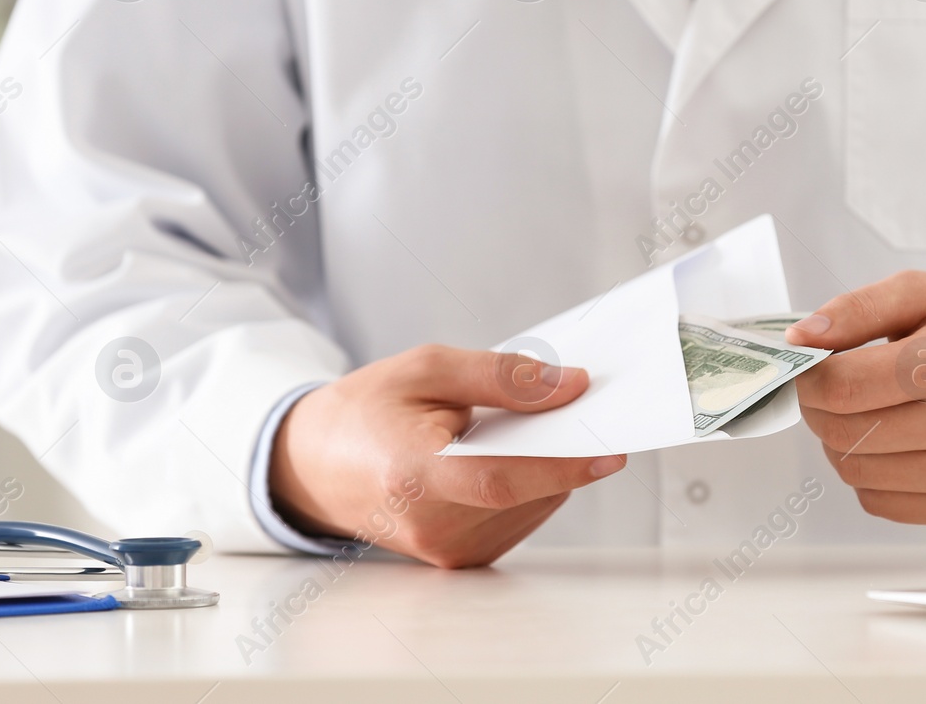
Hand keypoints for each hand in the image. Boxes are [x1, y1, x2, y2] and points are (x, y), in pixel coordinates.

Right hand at [269, 344, 624, 567]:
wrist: (315, 465)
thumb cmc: (368, 409)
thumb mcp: (428, 367)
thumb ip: (502, 376)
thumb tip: (571, 387)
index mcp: (412, 473)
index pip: (501, 479)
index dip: (561, 465)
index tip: (610, 449)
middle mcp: (428, 524)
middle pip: (525, 491)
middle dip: (564, 450)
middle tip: (585, 411)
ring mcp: (444, 549)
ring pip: (531, 506)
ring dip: (547, 466)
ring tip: (526, 427)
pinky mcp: (458, 558)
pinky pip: (519, 518)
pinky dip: (530, 484)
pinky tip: (511, 454)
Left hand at [785, 271, 925, 524]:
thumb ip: (858, 310)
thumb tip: (801, 339)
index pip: (841, 386)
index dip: (810, 375)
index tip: (812, 363)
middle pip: (840, 432)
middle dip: (820, 406)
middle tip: (837, 383)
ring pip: (853, 470)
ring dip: (842, 439)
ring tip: (871, 408)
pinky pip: (877, 501)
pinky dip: (869, 472)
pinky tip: (894, 440)